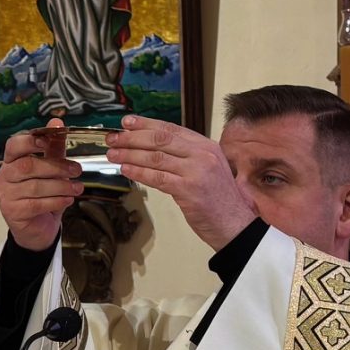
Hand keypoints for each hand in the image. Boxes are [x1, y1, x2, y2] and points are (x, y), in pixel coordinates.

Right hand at [0, 120, 82, 251]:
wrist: (36, 229)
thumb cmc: (41, 196)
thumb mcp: (49, 170)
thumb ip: (52, 147)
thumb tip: (56, 122)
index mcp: (11, 161)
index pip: (13, 145)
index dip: (29, 141)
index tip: (47, 140)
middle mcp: (5, 177)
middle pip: (28, 165)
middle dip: (55, 167)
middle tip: (76, 170)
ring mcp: (6, 195)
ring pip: (35, 186)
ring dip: (60, 186)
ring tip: (77, 188)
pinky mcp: (13, 212)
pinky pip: (36, 204)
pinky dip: (55, 201)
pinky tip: (67, 200)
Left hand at [106, 116, 256, 249]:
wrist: (236, 226)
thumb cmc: (219, 201)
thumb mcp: (208, 170)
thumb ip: (186, 158)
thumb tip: (152, 149)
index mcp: (206, 146)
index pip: (171, 129)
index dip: (146, 124)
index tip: (127, 123)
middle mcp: (202, 155)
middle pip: (160, 139)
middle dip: (132, 138)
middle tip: (112, 138)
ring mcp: (196, 172)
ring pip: (155, 157)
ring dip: (130, 154)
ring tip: (113, 154)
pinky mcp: (189, 190)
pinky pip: (157, 177)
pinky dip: (138, 172)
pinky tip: (126, 169)